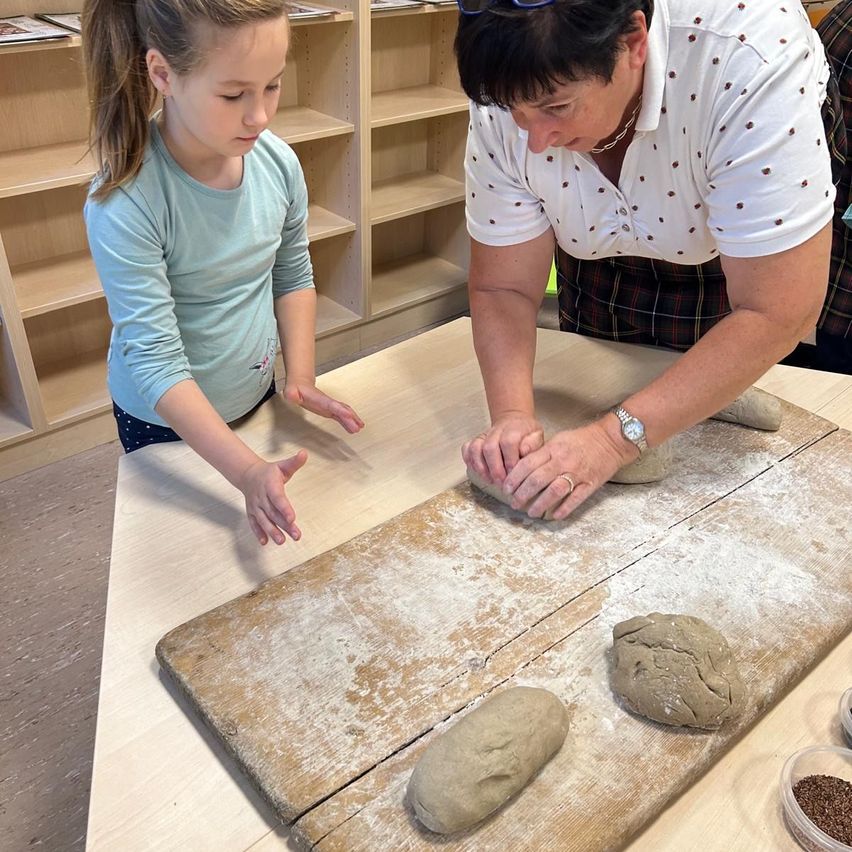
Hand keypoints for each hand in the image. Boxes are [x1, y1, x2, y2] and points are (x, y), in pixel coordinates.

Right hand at [238, 450, 307, 544]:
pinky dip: (258, 532)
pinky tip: (264, 542)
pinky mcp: (252, 512)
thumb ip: (294, 462)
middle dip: (284, 525)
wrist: (248, 475)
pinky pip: (254, 523)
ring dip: (272, 531)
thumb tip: (304, 453)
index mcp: (270, 485)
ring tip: (282, 541)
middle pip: (273, 513)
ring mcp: (256, 506)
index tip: (292, 518)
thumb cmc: (270, 472)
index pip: (278, 498)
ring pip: (263, 520)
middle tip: (296, 535)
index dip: (284, 508)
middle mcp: (262, 497)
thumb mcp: (283, 465)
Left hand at [283, 380, 364, 433]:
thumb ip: (291, 394)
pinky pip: (342, 416)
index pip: (332, 405)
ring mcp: (330, 406)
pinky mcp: (330, 410)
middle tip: (358, 427)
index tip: (348, 415)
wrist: (300, 384)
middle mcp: (327, 402)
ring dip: (353, 419)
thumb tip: (292, 396)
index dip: (340, 409)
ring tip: (360, 427)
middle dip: (351, 418)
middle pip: (342, 409)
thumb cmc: (296, 390)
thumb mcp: (290, 392)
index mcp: (319, 399)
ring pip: (345, 412)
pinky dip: (349, 421)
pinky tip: (354, 427)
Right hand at [461, 412, 544, 482]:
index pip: (508, 442)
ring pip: (476, 448)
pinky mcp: (476, 440)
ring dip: (481, 467)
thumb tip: (524, 451)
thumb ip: (533, 444)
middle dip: (495, 468)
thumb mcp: (537, 436)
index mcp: (514, 429)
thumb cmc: (527, 434)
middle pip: (489, 447)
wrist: (514, 421)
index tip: (513, 475)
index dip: (509, 460)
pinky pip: (467, 448)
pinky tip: (478, 472)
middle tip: (501, 483)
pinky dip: (469, 460)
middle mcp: (496, 431)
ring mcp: (484, 435)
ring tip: (490, 480)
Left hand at [502, 419, 636, 520]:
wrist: (611, 440)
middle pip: (537, 480)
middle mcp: (563, 461)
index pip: (527, 464)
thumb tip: (522, 468)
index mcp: (553, 449)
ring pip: (554, 491)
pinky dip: (564, 509)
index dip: (514, 478)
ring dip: (540, 504)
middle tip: (514, 503)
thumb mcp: (558, 440)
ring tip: (530, 512)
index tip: (506, 488)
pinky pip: (576, 499)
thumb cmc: (582, 440)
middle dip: (522, 494)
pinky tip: (554, 516)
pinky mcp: (590, 484)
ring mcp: (578, 473)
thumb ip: (542, 453)